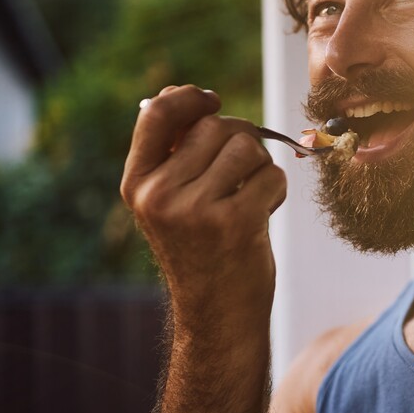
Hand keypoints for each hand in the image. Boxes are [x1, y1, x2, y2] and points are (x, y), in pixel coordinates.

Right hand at [121, 85, 286, 324]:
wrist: (219, 314)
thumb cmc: (202, 252)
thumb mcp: (171, 204)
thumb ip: (175, 155)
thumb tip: (188, 97)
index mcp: (137, 184)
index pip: (155, 114)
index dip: (188, 97)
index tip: (211, 100)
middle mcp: (159, 195)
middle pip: (214, 126)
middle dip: (240, 139)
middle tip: (243, 172)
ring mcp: (195, 209)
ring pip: (246, 147)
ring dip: (260, 166)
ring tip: (251, 196)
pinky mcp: (234, 222)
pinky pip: (270, 175)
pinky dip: (276, 190)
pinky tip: (263, 214)